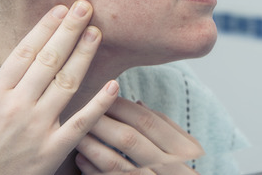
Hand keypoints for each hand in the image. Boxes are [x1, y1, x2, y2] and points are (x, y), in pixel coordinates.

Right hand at [0, 0, 119, 174]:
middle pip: (48, 61)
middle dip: (68, 31)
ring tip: (97, 33)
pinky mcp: (52, 151)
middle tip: (85, 7)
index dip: (44, 29)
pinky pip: (81, 124)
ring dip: (84, 56)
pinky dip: (99, 105)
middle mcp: (17, 107)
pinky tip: (114, 85)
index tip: (59, 9)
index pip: (23, 54)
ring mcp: (37, 129)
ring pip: (66, 84)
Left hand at [75, 99, 203, 173]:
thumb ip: (164, 128)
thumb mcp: (183, 152)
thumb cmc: (178, 172)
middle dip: (103, 123)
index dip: (124, 107)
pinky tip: (81, 160)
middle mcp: (167, 167)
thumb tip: (139, 103)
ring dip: (92, 147)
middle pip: (130, 140)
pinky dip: (93, 171)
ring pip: (115, 163)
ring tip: (77, 134)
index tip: (104, 95)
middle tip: (80, 110)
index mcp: (180, 150)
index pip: (149, 122)